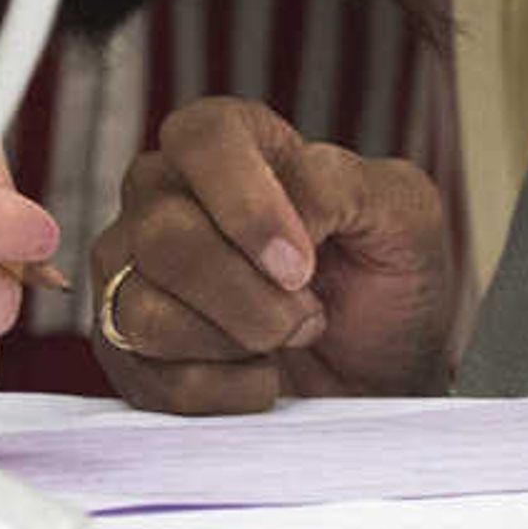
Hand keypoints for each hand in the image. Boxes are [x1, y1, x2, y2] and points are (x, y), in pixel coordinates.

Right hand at [90, 97, 454, 415]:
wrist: (380, 375)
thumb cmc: (387, 282)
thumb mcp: (403, 216)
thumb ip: (344, 186)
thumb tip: (288, 209)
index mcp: (233, 141)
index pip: (202, 137)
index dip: (247, 206)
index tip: (303, 265)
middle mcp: (166, 193)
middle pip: (163, 235)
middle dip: (249, 298)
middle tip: (309, 316)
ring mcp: (132, 269)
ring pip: (142, 309)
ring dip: (235, 343)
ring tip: (284, 342)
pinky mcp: (124, 344)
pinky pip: (142, 374)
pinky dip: (219, 391)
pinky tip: (260, 377)